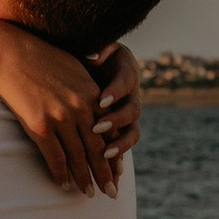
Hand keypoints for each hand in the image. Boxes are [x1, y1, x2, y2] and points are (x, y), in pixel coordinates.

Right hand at [0, 23, 116, 193]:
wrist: (9, 54)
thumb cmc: (41, 59)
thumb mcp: (75, 69)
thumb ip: (90, 90)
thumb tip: (101, 106)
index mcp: (92, 95)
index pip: (109, 132)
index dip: (114, 154)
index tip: (118, 170)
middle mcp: (80, 109)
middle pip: (97, 149)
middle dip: (105, 173)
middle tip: (112, 193)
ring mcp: (60, 118)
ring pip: (77, 158)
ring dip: (84, 179)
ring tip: (90, 194)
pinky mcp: (39, 126)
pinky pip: (54, 157)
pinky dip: (60, 174)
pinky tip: (63, 185)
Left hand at [93, 44, 141, 178]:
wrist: (90, 63)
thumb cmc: (86, 51)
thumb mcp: (91, 45)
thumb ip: (94, 50)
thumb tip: (94, 55)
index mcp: (126, 69)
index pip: (125, 80)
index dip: (116, 91)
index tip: (102, 100)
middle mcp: (131, 94)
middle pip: (132, 109)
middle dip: (117, 120)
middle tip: (98, 128)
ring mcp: (128, 114)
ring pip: (132, 132)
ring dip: (120, 144)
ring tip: (106, 154)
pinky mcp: (121, 130)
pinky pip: (123, 146)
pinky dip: (119, 160)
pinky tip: (114, 174)